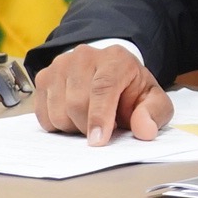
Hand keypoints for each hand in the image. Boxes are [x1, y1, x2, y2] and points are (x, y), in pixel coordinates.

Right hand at [32, 46, 173, 145]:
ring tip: (89, 119)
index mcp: (115, 59)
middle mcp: (84, 56)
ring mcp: (59, 65)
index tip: (98, 141)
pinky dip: (58, 124)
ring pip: (58, 111)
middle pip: (77, 102)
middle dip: (89, 126)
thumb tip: (145, 130)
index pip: (102, 87)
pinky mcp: (43, 78)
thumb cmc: (130, 91)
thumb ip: (154, 114)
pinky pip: (43, 115)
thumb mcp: (153, 101)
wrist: (110, 75)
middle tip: (104, 128)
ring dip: (73, 127)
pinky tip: (73, 116)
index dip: (99, 116)